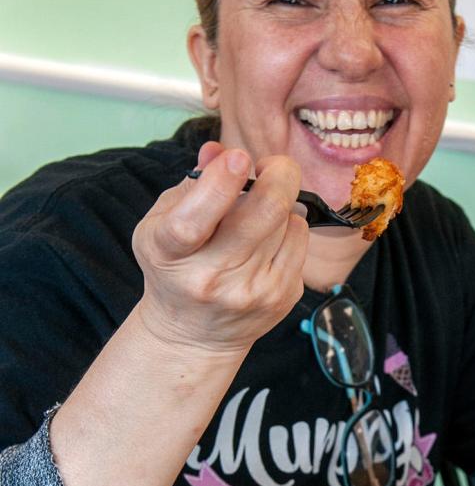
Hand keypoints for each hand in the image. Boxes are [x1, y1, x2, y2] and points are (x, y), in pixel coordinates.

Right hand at [132, 140, 309, 355]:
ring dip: (279, 202)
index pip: (194, 221)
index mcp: (170, 253)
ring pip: (288, 220)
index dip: (220, 183)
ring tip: (257, 213)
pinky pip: (300, 238)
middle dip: (278, 174)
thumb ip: (192, 184)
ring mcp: (252, 291)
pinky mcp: (281, 297)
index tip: (239, 158)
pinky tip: (267, 238)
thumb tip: (219, 150)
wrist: (193, 335)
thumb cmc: (176, 266)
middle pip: (264, 212)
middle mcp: (211, 277)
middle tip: (270, 166)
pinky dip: (289, 226)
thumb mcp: (163, 223)